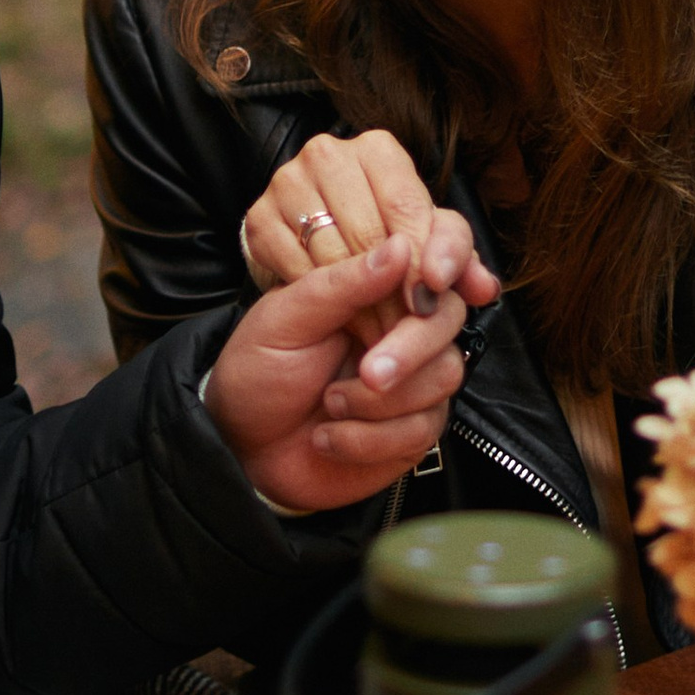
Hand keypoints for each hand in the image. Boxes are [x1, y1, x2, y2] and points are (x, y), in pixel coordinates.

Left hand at [208, 236, 470, 513]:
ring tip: (328, 404)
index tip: (432, 277)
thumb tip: (398, 246)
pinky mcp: (414, 426)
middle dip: (410, 348)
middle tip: (367, 373)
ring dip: (378, 402)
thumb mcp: (285, 319)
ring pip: (444, 374)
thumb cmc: (259, 370)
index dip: (449, 256)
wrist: (245, 447)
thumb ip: (342, 283)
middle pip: (448, 317)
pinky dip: (368, 439)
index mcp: (374, 284)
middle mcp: (402, 324)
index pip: (437, 250)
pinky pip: (422, 428)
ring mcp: (414, 376)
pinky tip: (329, 437)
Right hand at [238, 132, 498, 353]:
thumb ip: (457, 262)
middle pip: (367, 229)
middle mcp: (328, 155)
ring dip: (357, 301)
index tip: (431, 298)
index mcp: (377, 150)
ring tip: (380, 333)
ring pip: (329, 250)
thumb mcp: (425, 245)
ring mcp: (286, 183)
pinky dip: (319, 298)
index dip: (422, 256)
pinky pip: (292, 265)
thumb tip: (484, 287)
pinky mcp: (258, 218)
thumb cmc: (380, 243)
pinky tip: (339, 319)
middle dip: (391, 288)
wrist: (311, 248)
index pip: (406, 204)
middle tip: (406, 328)